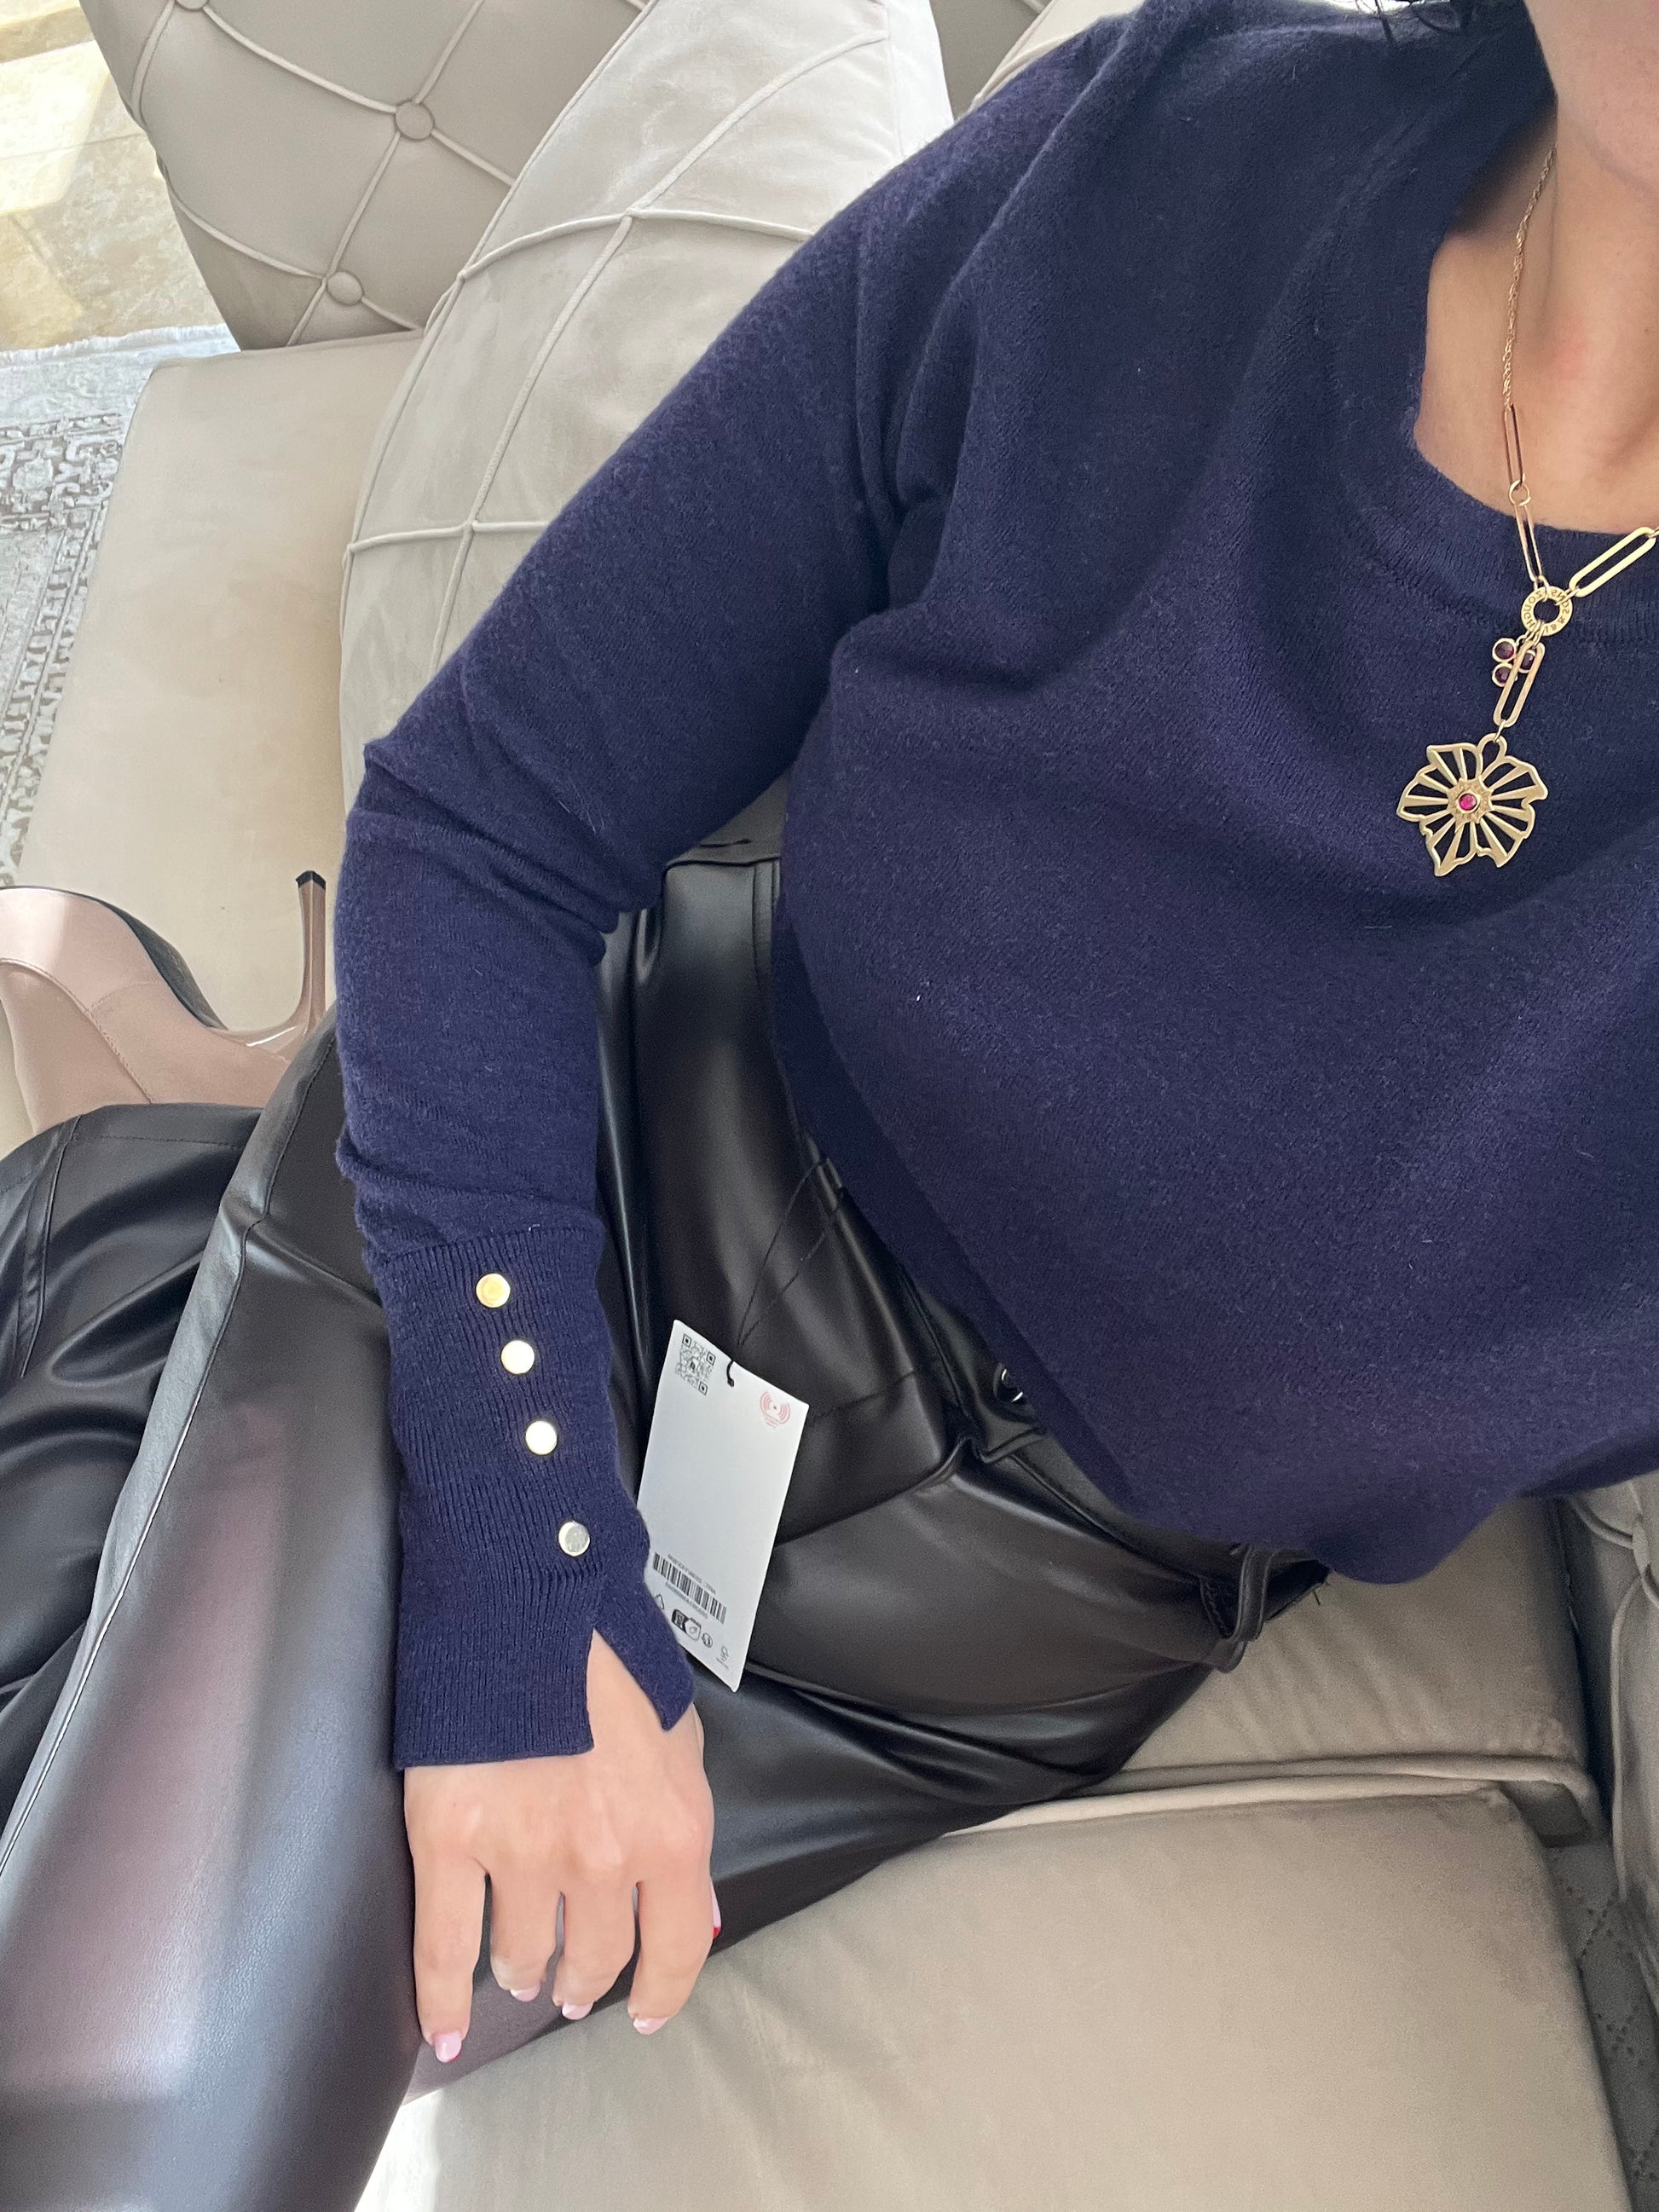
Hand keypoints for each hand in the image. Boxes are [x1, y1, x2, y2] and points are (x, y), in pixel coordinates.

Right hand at [404, 1632, 715, 2060]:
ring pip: (521, 1954)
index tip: (646, 2010)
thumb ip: (677, 1815)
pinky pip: (444, 1949)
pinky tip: (446, 2025)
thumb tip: (683, 1898)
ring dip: (522, 1970)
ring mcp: (523, 1854)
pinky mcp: (451, 1841)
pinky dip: (442, 1999)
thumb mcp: (675, 1732)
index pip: (675, 1948)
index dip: (662, 1991)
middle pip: (593, 1957)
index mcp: (669, 1828)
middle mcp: (602, 1857)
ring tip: (518, 1970)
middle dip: (583, 1976)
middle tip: (571, 1982)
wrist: (530, 1590)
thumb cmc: (605, 1647)